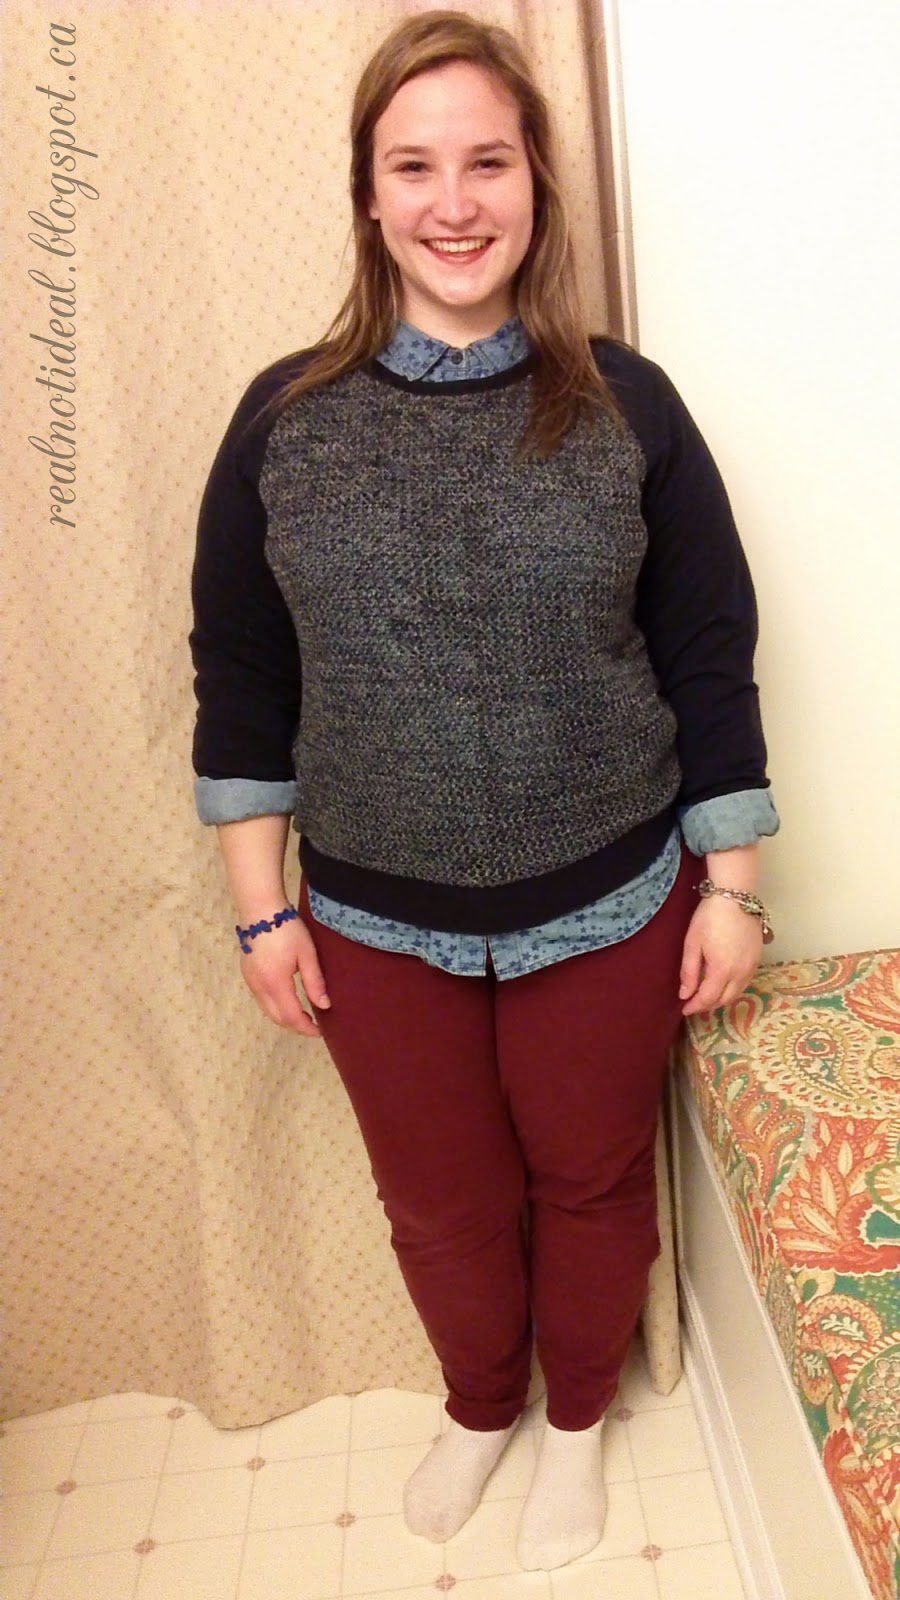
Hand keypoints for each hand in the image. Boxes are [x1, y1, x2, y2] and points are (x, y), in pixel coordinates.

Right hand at [239, 917, 329, 1036]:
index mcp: (276, 983)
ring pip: (268, 1011)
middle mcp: (260, 987)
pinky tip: (288, 1002)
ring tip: (303, 1016)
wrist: (260, 910)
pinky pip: (262, 1001)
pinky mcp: (247, 975)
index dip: (306, 1028)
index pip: (292, 1016)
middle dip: (296, 1026)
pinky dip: (275, 1008)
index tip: (321, 1031)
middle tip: (314, 1026)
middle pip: (277, 1018)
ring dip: (285, 1018)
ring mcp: (251, 982)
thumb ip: (315, 982)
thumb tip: (325, 1006)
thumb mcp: (307, 954)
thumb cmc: (287, 929)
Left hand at [679, 895, 762, 1016]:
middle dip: (708, 1005)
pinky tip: (723, 983)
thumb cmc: (709, 918)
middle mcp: (741, 973)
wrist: (735, 897)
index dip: (696, 1006)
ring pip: (737, 992)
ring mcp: (752, 966)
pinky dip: (733, 988)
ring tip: (707, 996)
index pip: (708, 998)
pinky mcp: (758, 958)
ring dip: (722, 998)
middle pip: (725, 999)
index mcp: (722, 970)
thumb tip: (685, 995)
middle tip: (694, 1004)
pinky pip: (746, 982)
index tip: (685, 1009)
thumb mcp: (693, 943)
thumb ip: (689, 972)